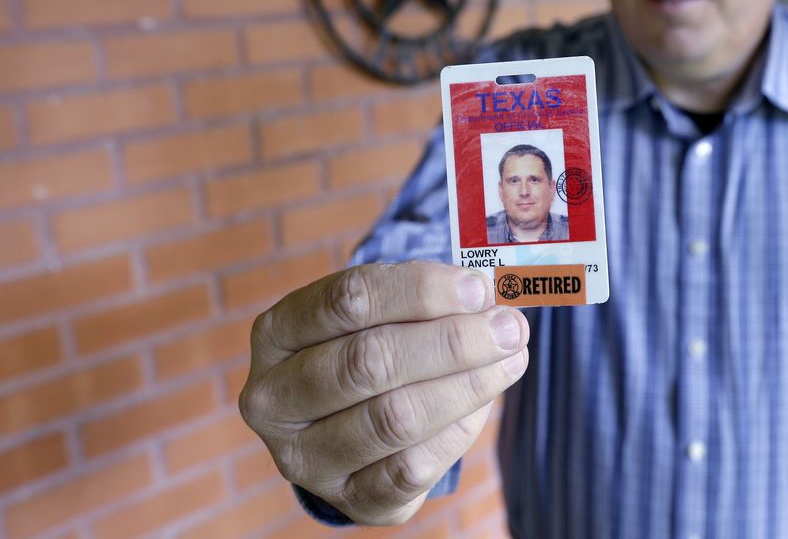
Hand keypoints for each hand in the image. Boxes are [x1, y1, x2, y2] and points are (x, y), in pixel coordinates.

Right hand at [239, 261, 528, 524]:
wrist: (347, 424)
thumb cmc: (370, 347)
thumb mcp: (379, 312)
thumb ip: (423, 298)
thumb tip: (488, 295)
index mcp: (276, 332)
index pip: (348, 300)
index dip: (421, 291)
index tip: (478, 288)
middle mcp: (275, 398)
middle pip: (370, 360)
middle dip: (452, 341)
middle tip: (509, 327)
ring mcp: (304, 457)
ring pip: (395, 417)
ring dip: (467, 385)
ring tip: (511, 358)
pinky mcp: (347, 500)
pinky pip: (411, 469)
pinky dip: (457, 431)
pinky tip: (483, 403)